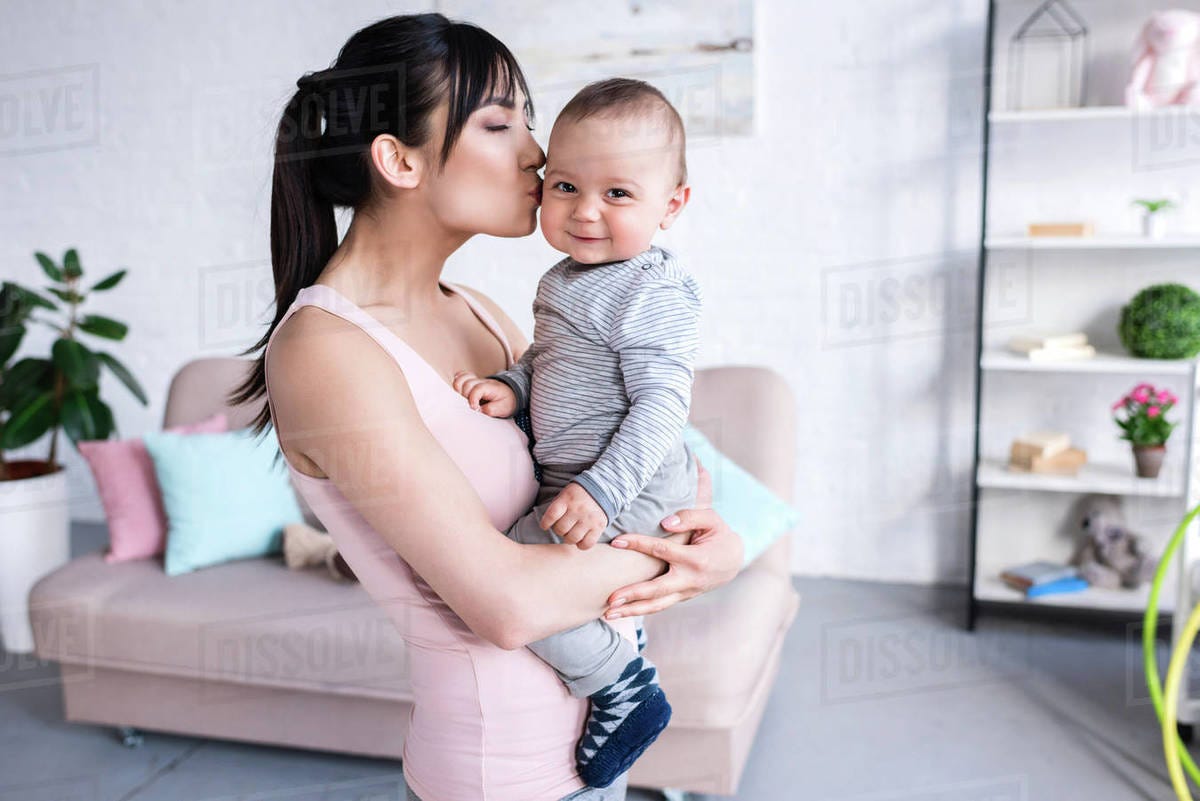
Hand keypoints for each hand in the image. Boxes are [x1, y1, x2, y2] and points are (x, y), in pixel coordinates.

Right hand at [452, 371, 516, 416]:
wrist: (511, 393)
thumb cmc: (507, 401)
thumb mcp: (503, 408)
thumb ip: (490, 410)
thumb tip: (478, 410)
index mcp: (490, 387)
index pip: (477, 389)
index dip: (473, 399)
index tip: (475, 408)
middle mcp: (481, 382)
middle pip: (466, 384)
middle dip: (465, 396)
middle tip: (471, 405)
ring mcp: (475, 381)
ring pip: (460, 379)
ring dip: (458, 389)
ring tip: (463, 399)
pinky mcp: (472, 382)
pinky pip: (460, 377)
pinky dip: (457, 383)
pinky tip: (460, 392)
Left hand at [540, 482, 607, 549]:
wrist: (602, 489)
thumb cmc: (578, 495)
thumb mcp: (565, 494)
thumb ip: (557, 507)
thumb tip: (547, 525)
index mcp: (567, 499)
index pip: (551, 515)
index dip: (545, 523)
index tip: (545, 526)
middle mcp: (578, 509)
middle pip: (561, 529)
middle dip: (559, 530)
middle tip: (563, 527)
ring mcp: (589, 519)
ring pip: (572, 538)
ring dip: (568, 538)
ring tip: (571, 533)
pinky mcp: (599, 527)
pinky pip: (587, 544)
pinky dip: (581, 545)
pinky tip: (580, 539)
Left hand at [602, 455, 741, 617]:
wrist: (734, 560)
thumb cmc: (718, 535)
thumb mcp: (711, 519)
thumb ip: (689, 517)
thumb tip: (664, 523)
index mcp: (695, 558)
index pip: (661, 551)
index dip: (638, 544)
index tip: (617, 542)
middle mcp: (689, 580)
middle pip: (657, 590)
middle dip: (633, 594)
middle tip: (610, 598)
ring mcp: (686, 592)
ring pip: (657, 605)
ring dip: (632, 611)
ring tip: (608, 614)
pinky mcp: (682, 597)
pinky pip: (660, 606)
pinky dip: (641, 610)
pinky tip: (622, 612)